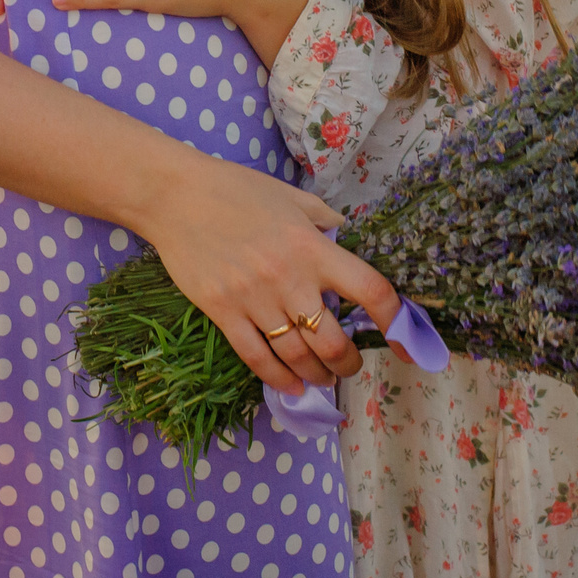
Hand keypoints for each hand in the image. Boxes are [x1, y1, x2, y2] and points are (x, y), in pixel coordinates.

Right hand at [136, 150, 400, 395]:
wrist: (175, 196)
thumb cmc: (235, 189)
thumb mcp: (290, 196)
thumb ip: (323, 219)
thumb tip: (344, 234)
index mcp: (312, 247)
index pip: (369, 289)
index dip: (393, 320)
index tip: (402, 338)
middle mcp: (289, 278)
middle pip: (333, 340)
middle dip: (348, 362)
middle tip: (349, 364)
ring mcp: (254, 299)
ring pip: (297, 356)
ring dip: (318, 374)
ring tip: (323, 378)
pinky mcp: (223, 312)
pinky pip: (256, 357)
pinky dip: (278, 379)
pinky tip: (292, 387)